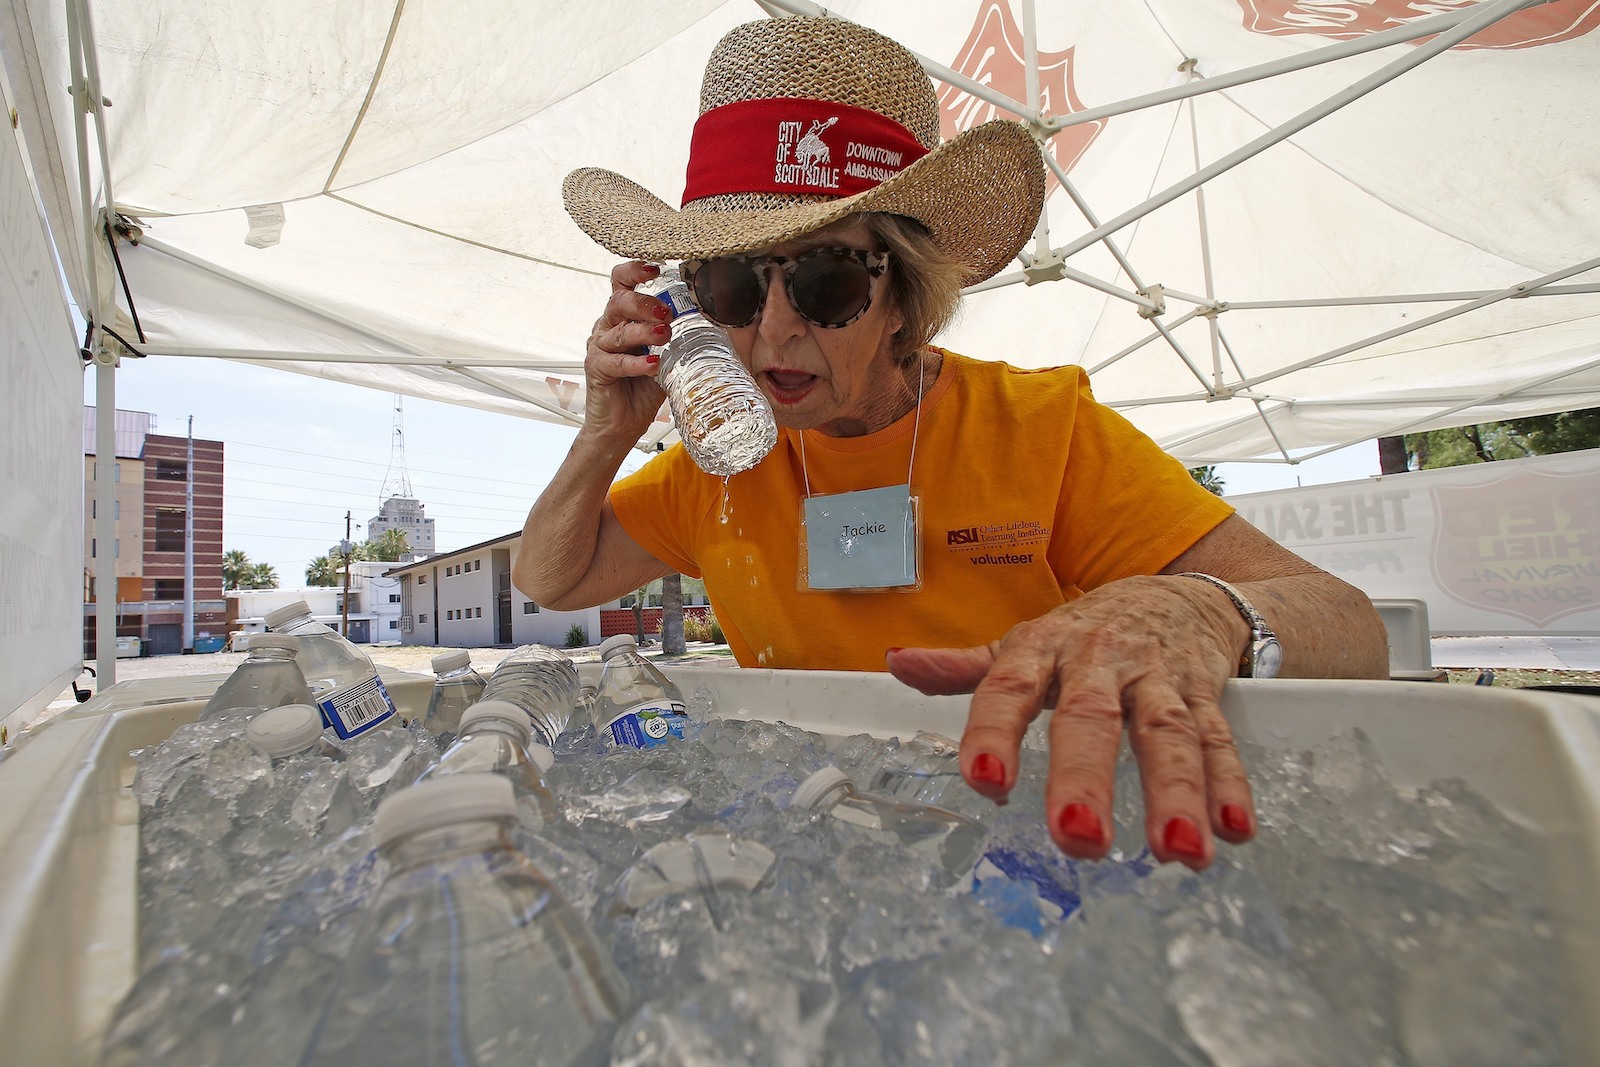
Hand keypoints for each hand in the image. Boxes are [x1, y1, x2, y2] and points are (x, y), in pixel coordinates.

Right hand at [581, 261, 673, 440]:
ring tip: (666, 335)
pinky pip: (615, 362)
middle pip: (618, 301)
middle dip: (645, 303)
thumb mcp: (669, 358)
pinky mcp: (596, 369)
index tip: (656, 268)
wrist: (622, 424)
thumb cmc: (643, 389)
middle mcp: (608, 328)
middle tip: (668, 313)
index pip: (621, 283)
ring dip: (644, 331)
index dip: (635, 271)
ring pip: (618, 331)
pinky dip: (637, 363)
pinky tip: (654, 364)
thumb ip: (682, 339)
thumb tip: (717, 325)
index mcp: (623, 318)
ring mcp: (600, 348)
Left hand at [884, 574, 1255, 870]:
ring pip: (1168, 734)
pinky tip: (1232, 830)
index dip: (995, 733)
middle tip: (1077, 834)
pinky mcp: (1205, 695)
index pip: (1010, 688)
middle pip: (1093, 718)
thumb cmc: (1087, 632)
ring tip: (1177, 851)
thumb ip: (966, 668)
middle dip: (1086, 776)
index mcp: (1043, 648)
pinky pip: (1218, 739)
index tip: (984, 782)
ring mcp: (1157, 678)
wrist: (1179, 592)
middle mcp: (1100, 662)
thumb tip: (897, 664)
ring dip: (1176, 793)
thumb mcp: (1025, 643)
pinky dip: (1229, 784)